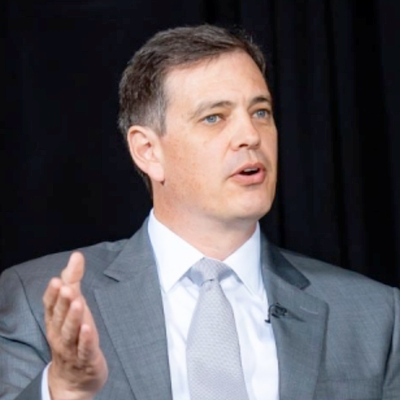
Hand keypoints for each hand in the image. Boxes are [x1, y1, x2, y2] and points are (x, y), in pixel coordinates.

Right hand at [43, 252, 107, 399]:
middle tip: (66, 288)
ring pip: (70, 333)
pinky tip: (87, 328)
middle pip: (60, 317)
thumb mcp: (72, 306)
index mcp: (55, 320)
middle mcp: (59, 333)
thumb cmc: (73, 335)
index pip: (50, 306)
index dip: (53, 294)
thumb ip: (73, 280)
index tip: (57, 280)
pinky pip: (85, 349)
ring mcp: (72, 348)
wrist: (74, 378)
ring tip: (78, 303)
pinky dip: (85, 340)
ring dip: (73, 318)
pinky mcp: (86, 359)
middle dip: (62, 302)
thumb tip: (76, 255)